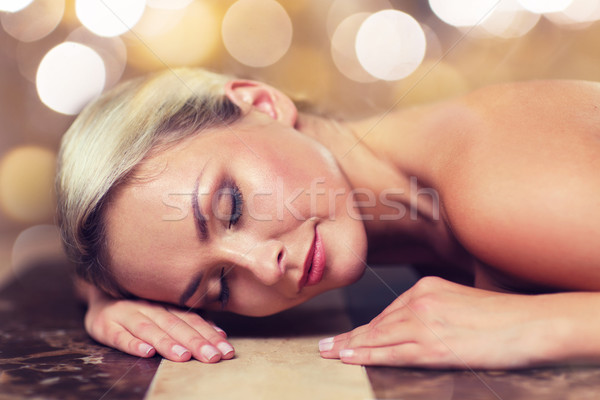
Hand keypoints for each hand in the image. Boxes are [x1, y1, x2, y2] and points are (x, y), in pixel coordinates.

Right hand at [85, 293, 233, 362]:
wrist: (99, 295)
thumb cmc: (140, 308)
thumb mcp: (165, 310)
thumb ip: (190, 321)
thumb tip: (220, 334)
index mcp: (166, 304)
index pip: (192, 319)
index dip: (210, 335)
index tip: (226, 350)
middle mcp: (149, 306)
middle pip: (175, 324)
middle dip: (195, 342)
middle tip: (212, 357)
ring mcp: (126, 314)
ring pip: (149, 328)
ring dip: (167, 342)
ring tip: (183, 356)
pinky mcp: (104, 325)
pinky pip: (119, 335)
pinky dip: (132, 343)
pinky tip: (146, 352)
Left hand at [319, 276, 557, 368]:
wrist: (530, 323)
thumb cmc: (503, 315)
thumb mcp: (462, 300)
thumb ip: (436, 309)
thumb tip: (417, 327)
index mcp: (427, 287)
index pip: (389, 311)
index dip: (367, 328)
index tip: (350, 335)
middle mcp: (420, 300)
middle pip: (378, 322)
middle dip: (350, 336)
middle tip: (325, 345)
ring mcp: (425, 323)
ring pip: (378, 337)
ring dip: (351, 346)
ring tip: (330, 354)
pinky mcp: (433, 346)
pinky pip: (392, 352)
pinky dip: (367, 355)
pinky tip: (350, 358)